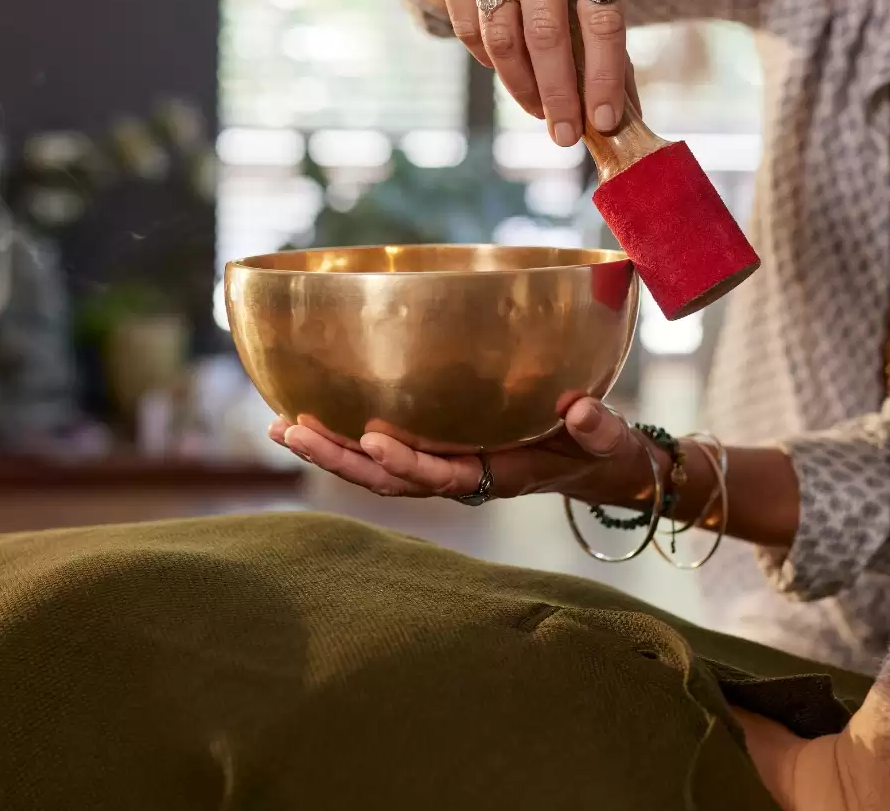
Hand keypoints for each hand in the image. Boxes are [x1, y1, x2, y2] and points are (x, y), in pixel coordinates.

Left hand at [268, 397, 654, 501]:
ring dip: (330, 452)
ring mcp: (446, 467)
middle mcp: (462, 477)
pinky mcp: (439, 452)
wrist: (597, 465)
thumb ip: (598, 428)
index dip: (407, 462)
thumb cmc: (601, 450)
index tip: (373, 439)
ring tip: (280, 428)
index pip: (444, 476)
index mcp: (498, 475)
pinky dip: (345, 439)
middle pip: (391, 479)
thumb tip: (579, 410)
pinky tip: (308, 419)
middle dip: (341, 459)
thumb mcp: (608, 442)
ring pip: (378, 471)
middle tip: (293, 432)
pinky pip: (385, 453)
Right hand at [431, 0, 635, 146]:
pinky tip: (511, 72)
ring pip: (504, 39)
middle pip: (546, 33)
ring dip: (523, 88)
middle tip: (566, 135)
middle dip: (559, 95)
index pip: (600, 15)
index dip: (603, 75)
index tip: (604, 121)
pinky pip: (471, 33)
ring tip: (541, 111)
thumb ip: (606, 39)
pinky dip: (491, 64)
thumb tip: (620, 118)